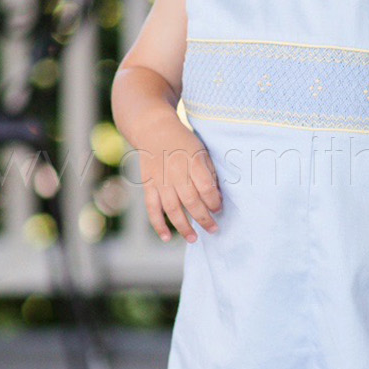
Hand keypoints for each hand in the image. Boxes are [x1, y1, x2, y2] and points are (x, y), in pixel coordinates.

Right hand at [138, 122, 222, 242]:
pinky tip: (167, 238)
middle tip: (214, 230)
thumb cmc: (183, 141)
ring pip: (172, 209)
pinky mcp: (149, 185)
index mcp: (193, 162)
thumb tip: (217, 197)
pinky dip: (158, 224)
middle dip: (204, 219)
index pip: (206, 188)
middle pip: (192, 202)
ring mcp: (160, 181)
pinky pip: (152, 208)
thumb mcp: (202, 150)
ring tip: (194, 239)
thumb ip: (209, 173)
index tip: (219, 209)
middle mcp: (176, 173)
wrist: (153, 129)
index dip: (215, 202)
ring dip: (183, 227)